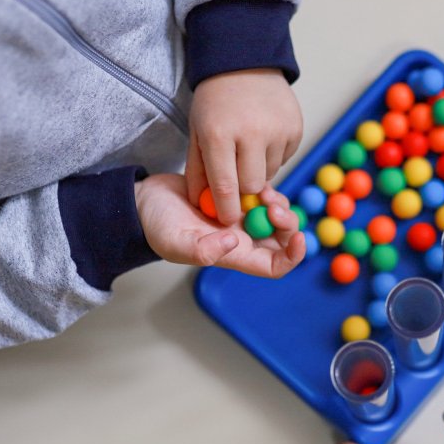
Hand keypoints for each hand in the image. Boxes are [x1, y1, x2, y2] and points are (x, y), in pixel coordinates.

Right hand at [135, 174, 303, 276]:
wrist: (143, 202)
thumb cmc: (156, 226)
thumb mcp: (175, 241)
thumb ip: (202, 249)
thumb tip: (233, 242)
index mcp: (234, 254)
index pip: (275, 265)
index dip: (293, 255)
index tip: (300, 237)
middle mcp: (242, 238)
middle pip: (282, 237)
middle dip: (287, 222)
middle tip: (273, 205)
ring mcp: (239, 217)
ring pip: (274, 214)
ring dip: (277, 203)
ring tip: (263, 192)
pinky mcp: (235, 196)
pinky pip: (261, 194)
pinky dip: (264, 187)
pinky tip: (253, 179)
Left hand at [187, 68, 302, 224]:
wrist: (245, 63)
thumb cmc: (215, 102)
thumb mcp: (197, 132)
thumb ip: (198, 172)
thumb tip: (203, 206)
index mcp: (219, 134)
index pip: (225, 187)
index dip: (226, 210)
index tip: (227, 218)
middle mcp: (251, 133)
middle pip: (252, 186)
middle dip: (244, 190)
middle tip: (236, 180)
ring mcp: (277, 130)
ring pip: (270, 174)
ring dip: (258, 171)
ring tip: (247, 148)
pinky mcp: (295, 129)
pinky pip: (283, 159)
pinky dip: (272, 156)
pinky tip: (262, 137)